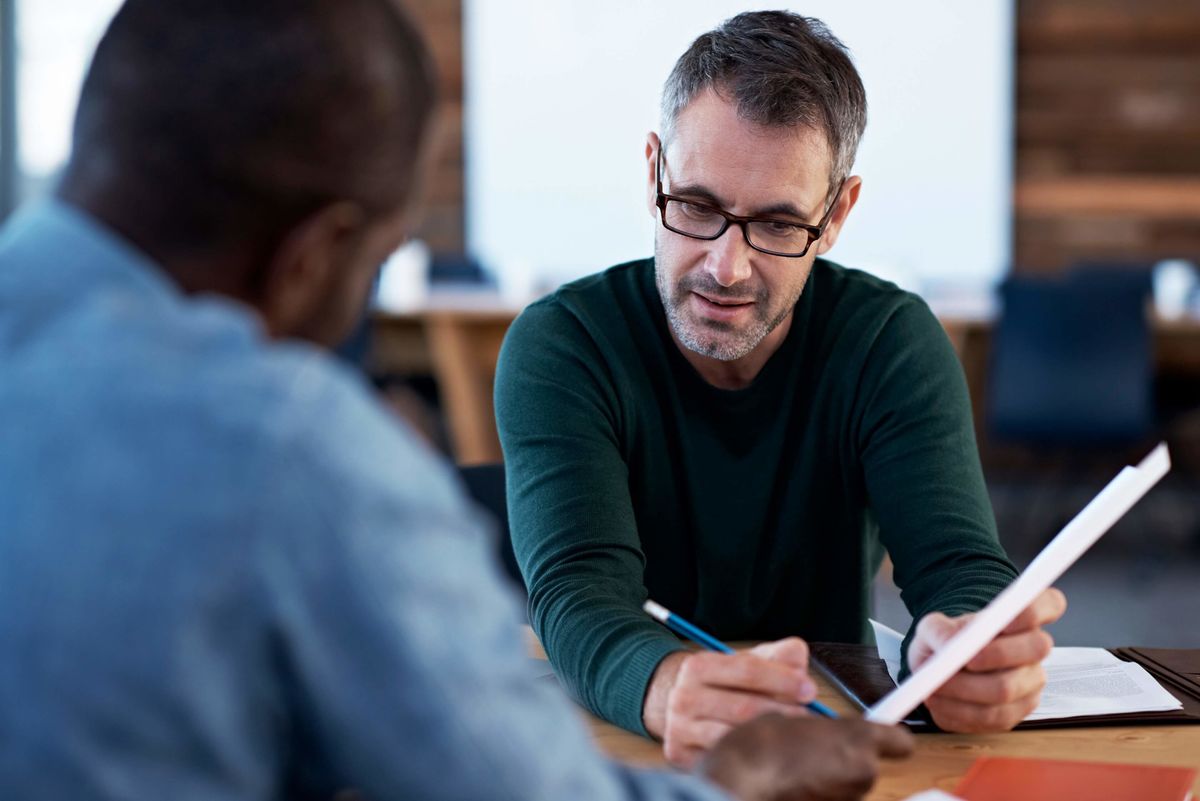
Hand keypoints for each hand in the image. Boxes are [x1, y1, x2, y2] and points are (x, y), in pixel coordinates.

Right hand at [643, 638, 817, 766]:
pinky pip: (724, 758)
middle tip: (808, 717)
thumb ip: (778, 655)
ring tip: (791, 734)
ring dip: (769, 737)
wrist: (686, 708)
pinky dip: (750, 757)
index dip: (782, 679)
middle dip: (783, 712)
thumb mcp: (750, 662)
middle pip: (743, 708)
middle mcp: (683, 697)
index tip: (809, 690)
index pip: (747, 670)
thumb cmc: (727, 684)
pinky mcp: (681, 756)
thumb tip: (798, 658)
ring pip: (734, 737)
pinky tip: (767, 751)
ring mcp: (680, 729)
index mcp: (698, 666)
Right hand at [699, 714, 913, 800]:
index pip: (898, 740)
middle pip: (866, 762)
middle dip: (842, 754)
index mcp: (856, 739)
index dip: (886, 736)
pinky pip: (831, 797)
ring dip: (828, 775)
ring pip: (847, 782)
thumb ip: (810, 715)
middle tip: (811, 745)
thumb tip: (813, 712)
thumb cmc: (756, 750)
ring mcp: (848, 799)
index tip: (880, 731)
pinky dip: (815, 791)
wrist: (736, 787)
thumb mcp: (782, 712)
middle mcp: (862, 774)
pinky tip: (790, 784)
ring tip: (793, 766)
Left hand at [909, 587, 1066, 731]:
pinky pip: (993, 716)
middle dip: (995, 654)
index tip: (1005, 618)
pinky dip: (959, 710)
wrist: (940, 672)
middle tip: (962, 660)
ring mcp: (1031, 682)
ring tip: (934, 686)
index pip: (1049, 604)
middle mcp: (1035, 648)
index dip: (1034, 610)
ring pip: (1008, 688)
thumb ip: (939, 630)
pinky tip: (939, 702)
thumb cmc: (943, 643)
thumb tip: (949, 643)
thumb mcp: (932, 628)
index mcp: (1021, 617)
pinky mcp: (1017, 712)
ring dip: (965, 688)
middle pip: (1035, 648)